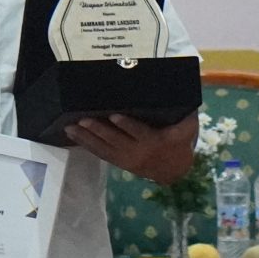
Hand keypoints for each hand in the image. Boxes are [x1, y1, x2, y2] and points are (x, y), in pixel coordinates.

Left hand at [67, 113, 198, 183]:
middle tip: (83, 119)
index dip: (127, 125)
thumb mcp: (188, 128)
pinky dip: (87, 145)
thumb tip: (186, 88)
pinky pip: (101, 154)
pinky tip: (74, 136)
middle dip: (99, 130)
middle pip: (116, 140)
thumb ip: (186, 113)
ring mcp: (126, 158)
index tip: (114, 116)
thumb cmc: (180, 141)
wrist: (174, 169)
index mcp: (155, 141)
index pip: (139, 132)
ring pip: (104, 148)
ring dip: (87, 138)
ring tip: (70, 128)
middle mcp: (138, 152)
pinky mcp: (118, 162)